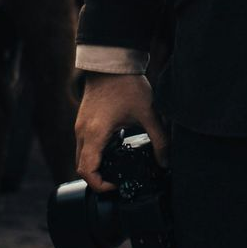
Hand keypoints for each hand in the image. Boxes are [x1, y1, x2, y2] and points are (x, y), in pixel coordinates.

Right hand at [74, 73, 168, 191]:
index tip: (117, 184)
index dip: (100, 185)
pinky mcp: (84, 121)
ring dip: (98, 165)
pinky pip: (85, 145)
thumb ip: (159, 139)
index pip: (87, 171)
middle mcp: (83, 132)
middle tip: (120, 179)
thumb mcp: (148, 112)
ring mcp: (81, 126)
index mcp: (95, 133)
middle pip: (82, 167)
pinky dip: (97, 153)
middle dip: (99, 178)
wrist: (112, 62)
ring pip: (83, 156)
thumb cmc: (127, 85)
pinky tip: (117, 147)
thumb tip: (165, 162)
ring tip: (120, 164)